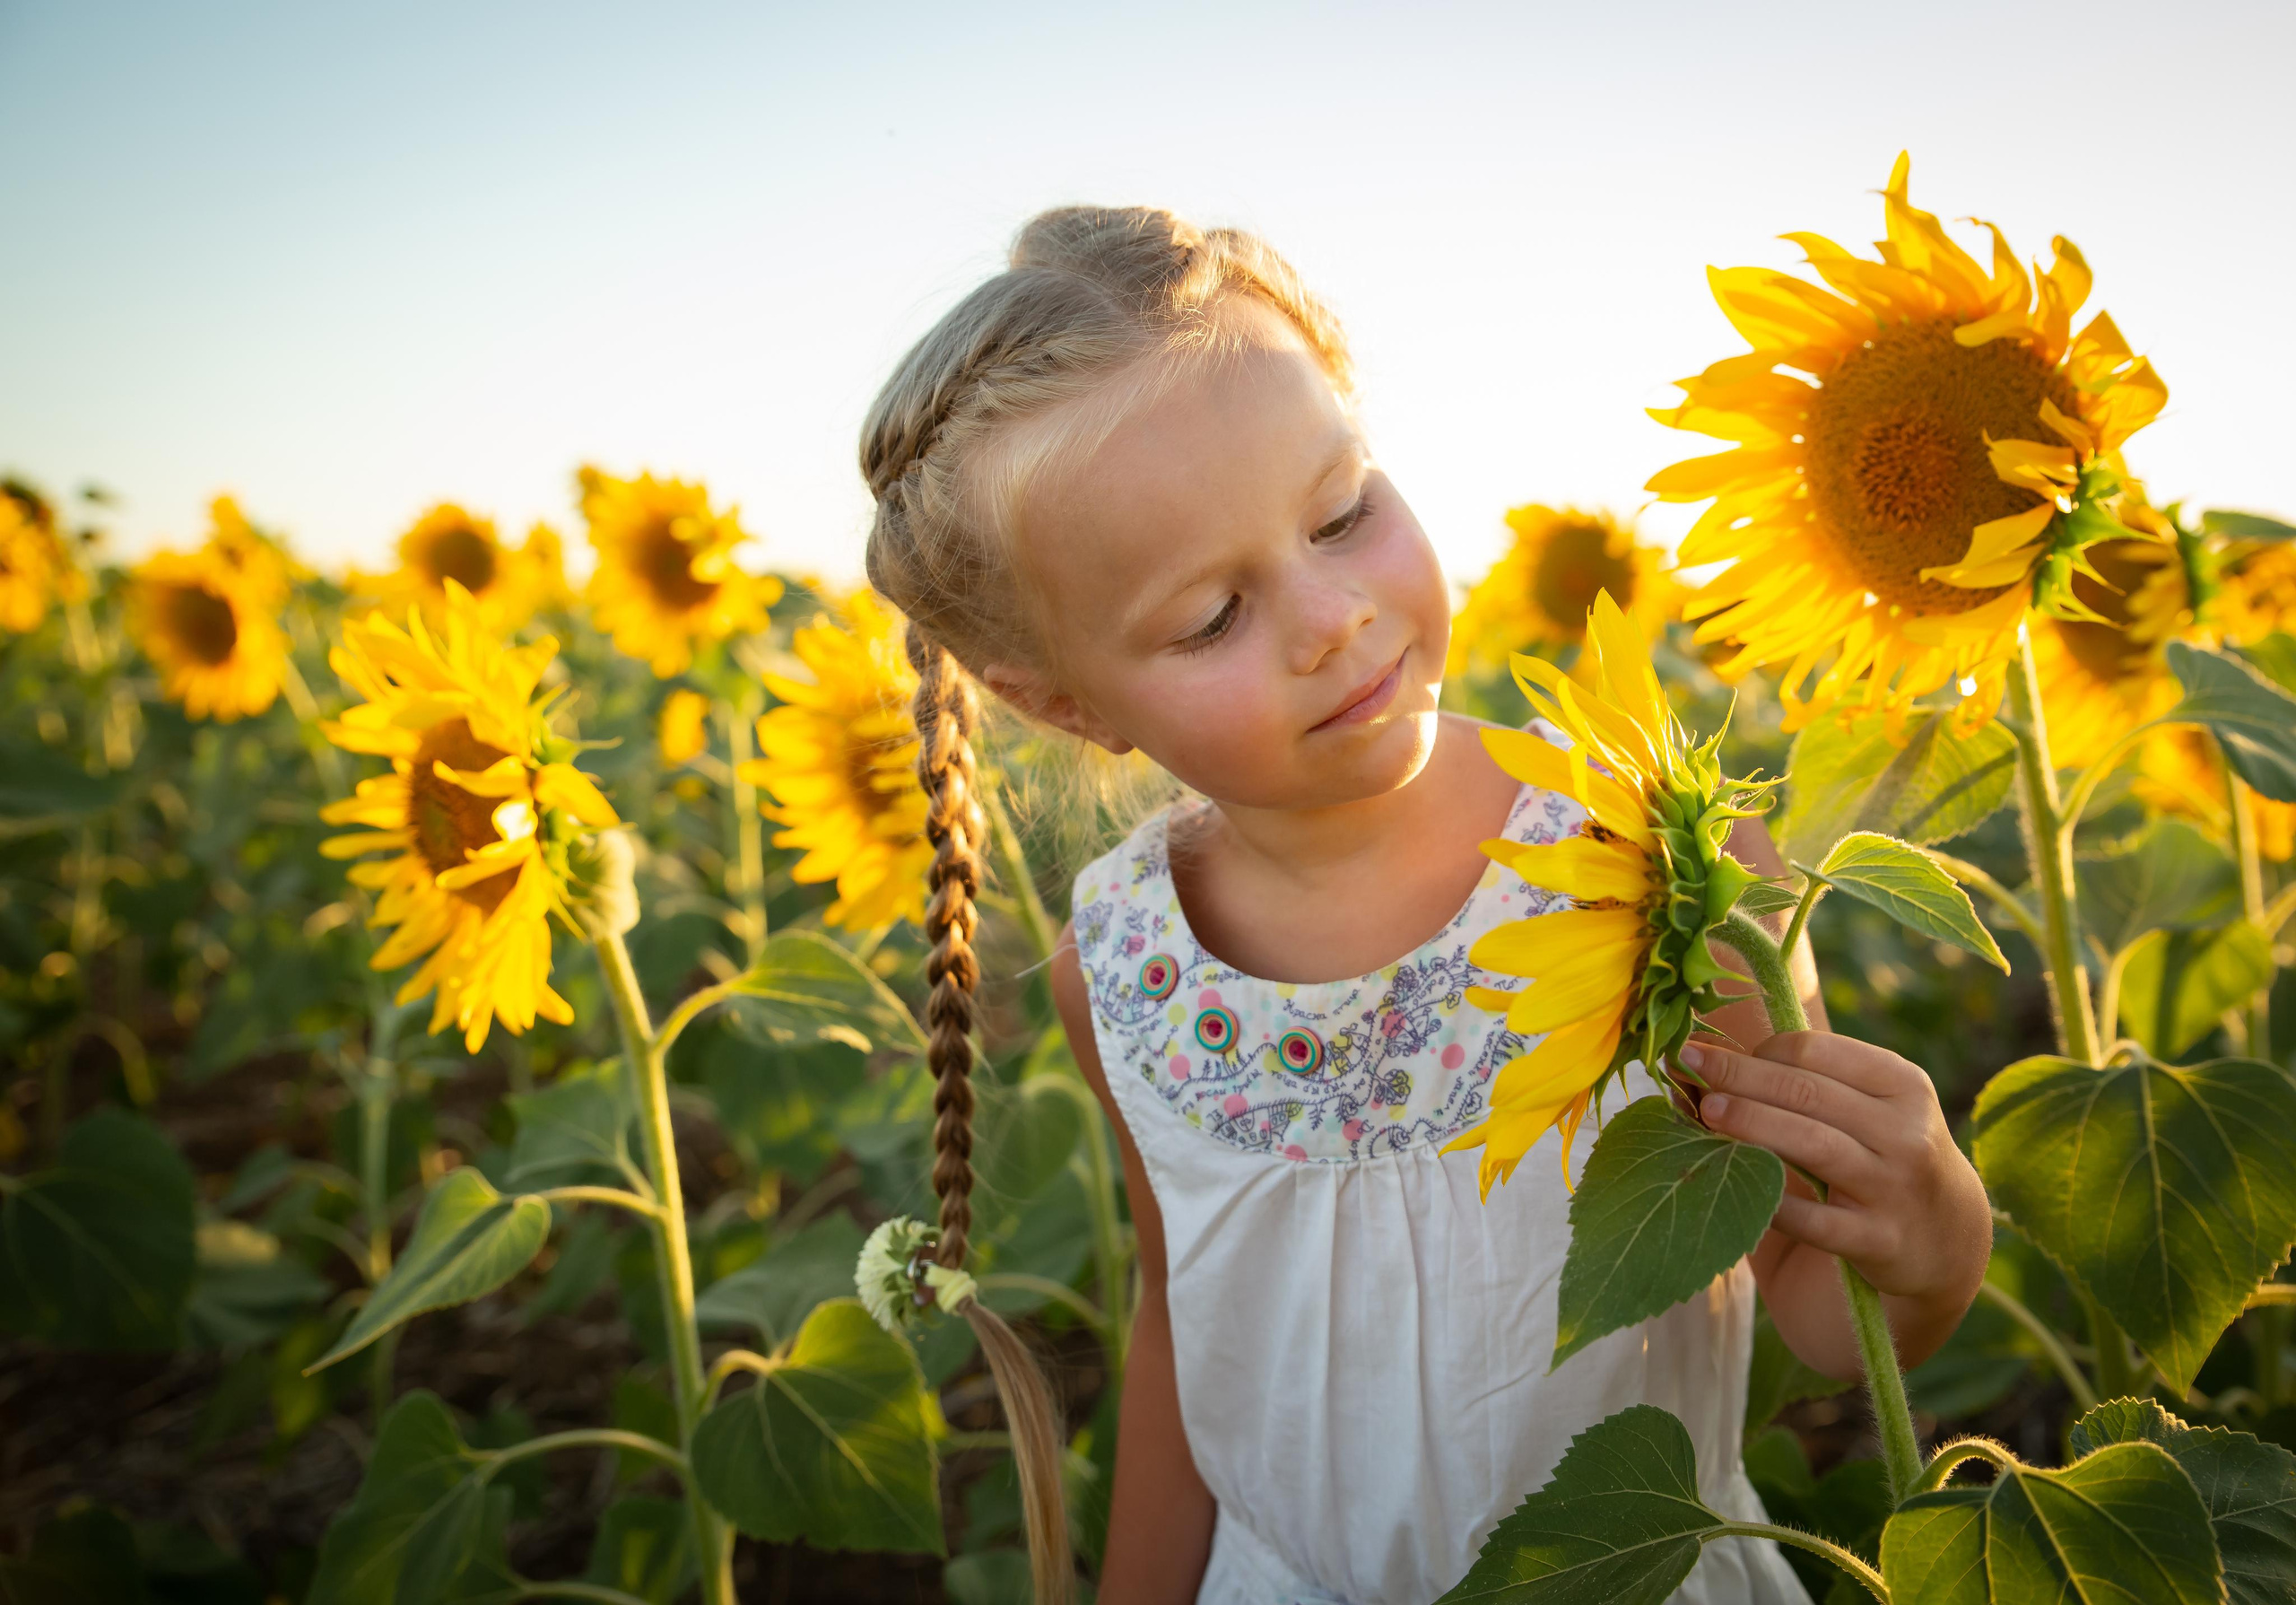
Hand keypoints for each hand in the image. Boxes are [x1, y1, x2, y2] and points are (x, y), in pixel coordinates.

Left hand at [1678, 1032, 1989, 1311]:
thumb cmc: (1882, 1155)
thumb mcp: (1870, 1109)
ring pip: (1811, 1144)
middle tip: (1689, 1065)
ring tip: (1705, 1111)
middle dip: (1740, 1076)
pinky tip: (1733, 1185)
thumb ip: (1808, 1082)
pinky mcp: (1880, 1241)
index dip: (1757, 1050)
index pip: (1816, 1052)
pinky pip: (1814, 1220)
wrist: (1946, 1239)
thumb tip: (1710, 1058)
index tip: (1715, 1053)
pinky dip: (1771, 1202)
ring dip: (1751, 1123)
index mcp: (1902, 1084)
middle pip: (1806, 1092)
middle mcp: (1905, 1131)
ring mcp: (1895, 1187)